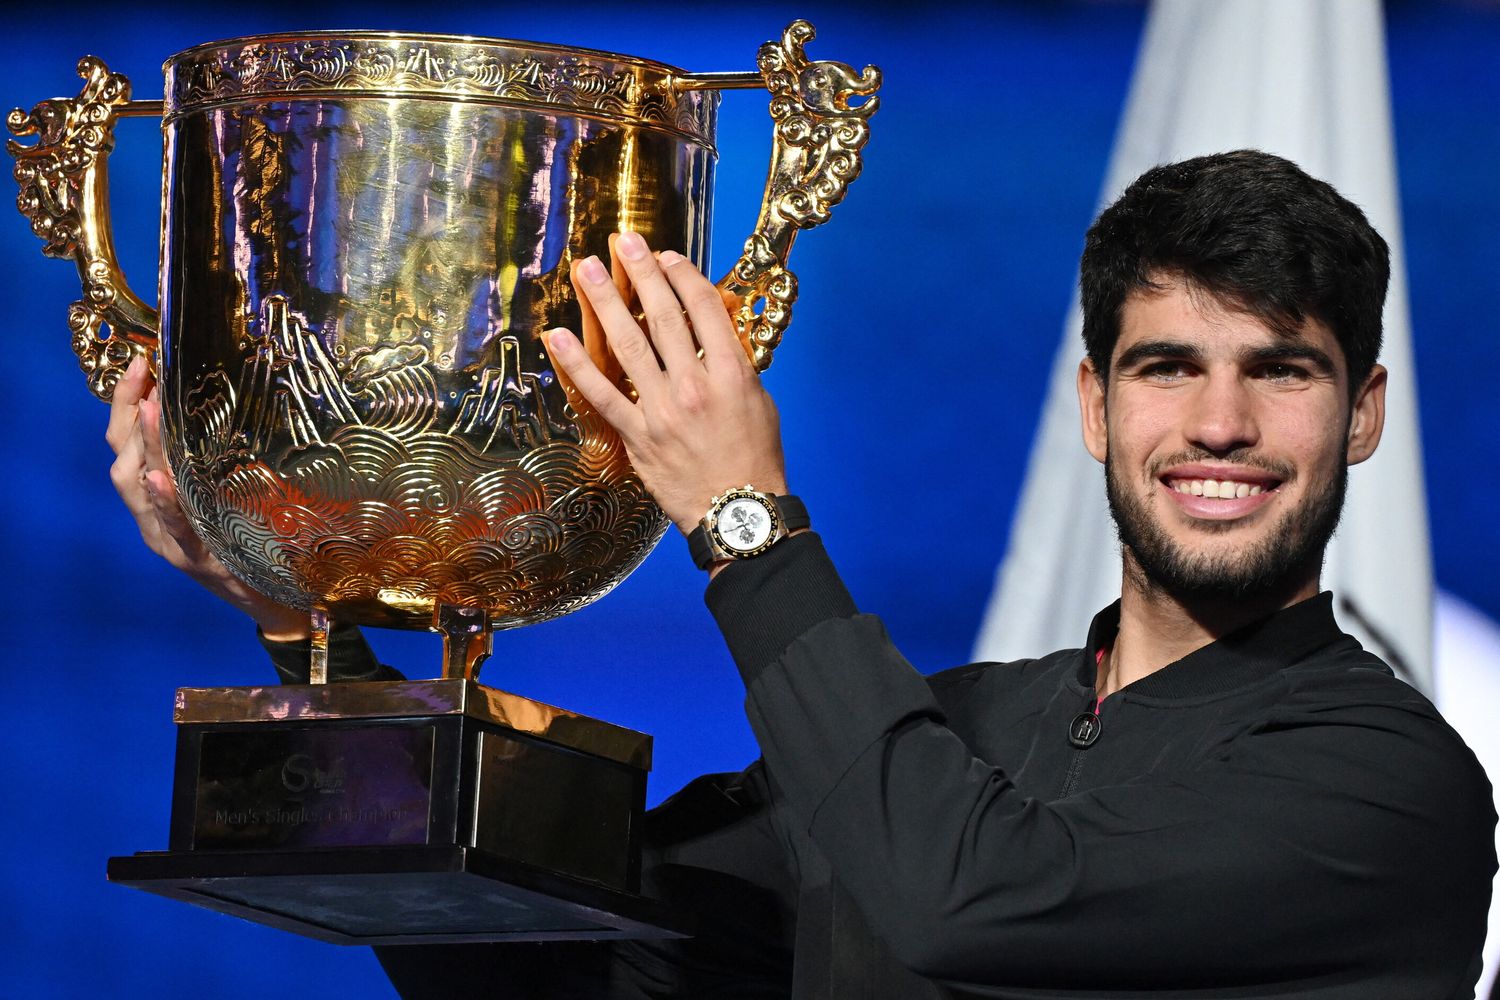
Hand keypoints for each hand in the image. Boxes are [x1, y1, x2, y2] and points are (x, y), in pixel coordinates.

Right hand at [106, 356, 310, 640]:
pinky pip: (174, 526)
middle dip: (127, 414)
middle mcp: (154, 519)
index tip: (141, 362)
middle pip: (122, 459)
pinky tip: (158, 477)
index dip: (127, 403)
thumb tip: (222, 403)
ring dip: (144, 445)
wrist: (276, 600)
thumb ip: (214, 461)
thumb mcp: (228, 494)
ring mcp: (170, 540)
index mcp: (158, 500)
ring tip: (151, 410)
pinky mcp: (195, 558)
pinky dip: (163, 501)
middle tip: (144, 374)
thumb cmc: (255, 542)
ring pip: (137, 488)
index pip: (127, 443)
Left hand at [547, 232, 788, 533]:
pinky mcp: (637, 435)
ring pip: (628, 344)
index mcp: (731, 373)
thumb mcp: (760, 402)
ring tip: (586, 270)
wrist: (738, 511)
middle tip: (622, 241)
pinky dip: (576, 364)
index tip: (665, 256)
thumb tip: (712, 331)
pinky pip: (600, 394)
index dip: (682, 275)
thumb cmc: (755, 458)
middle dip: (641, 273)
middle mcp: (695, 384)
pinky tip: (556, 337)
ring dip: (604, 302)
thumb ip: (735, 364)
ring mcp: (662, 409)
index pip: (704, 309)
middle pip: (664, 315)